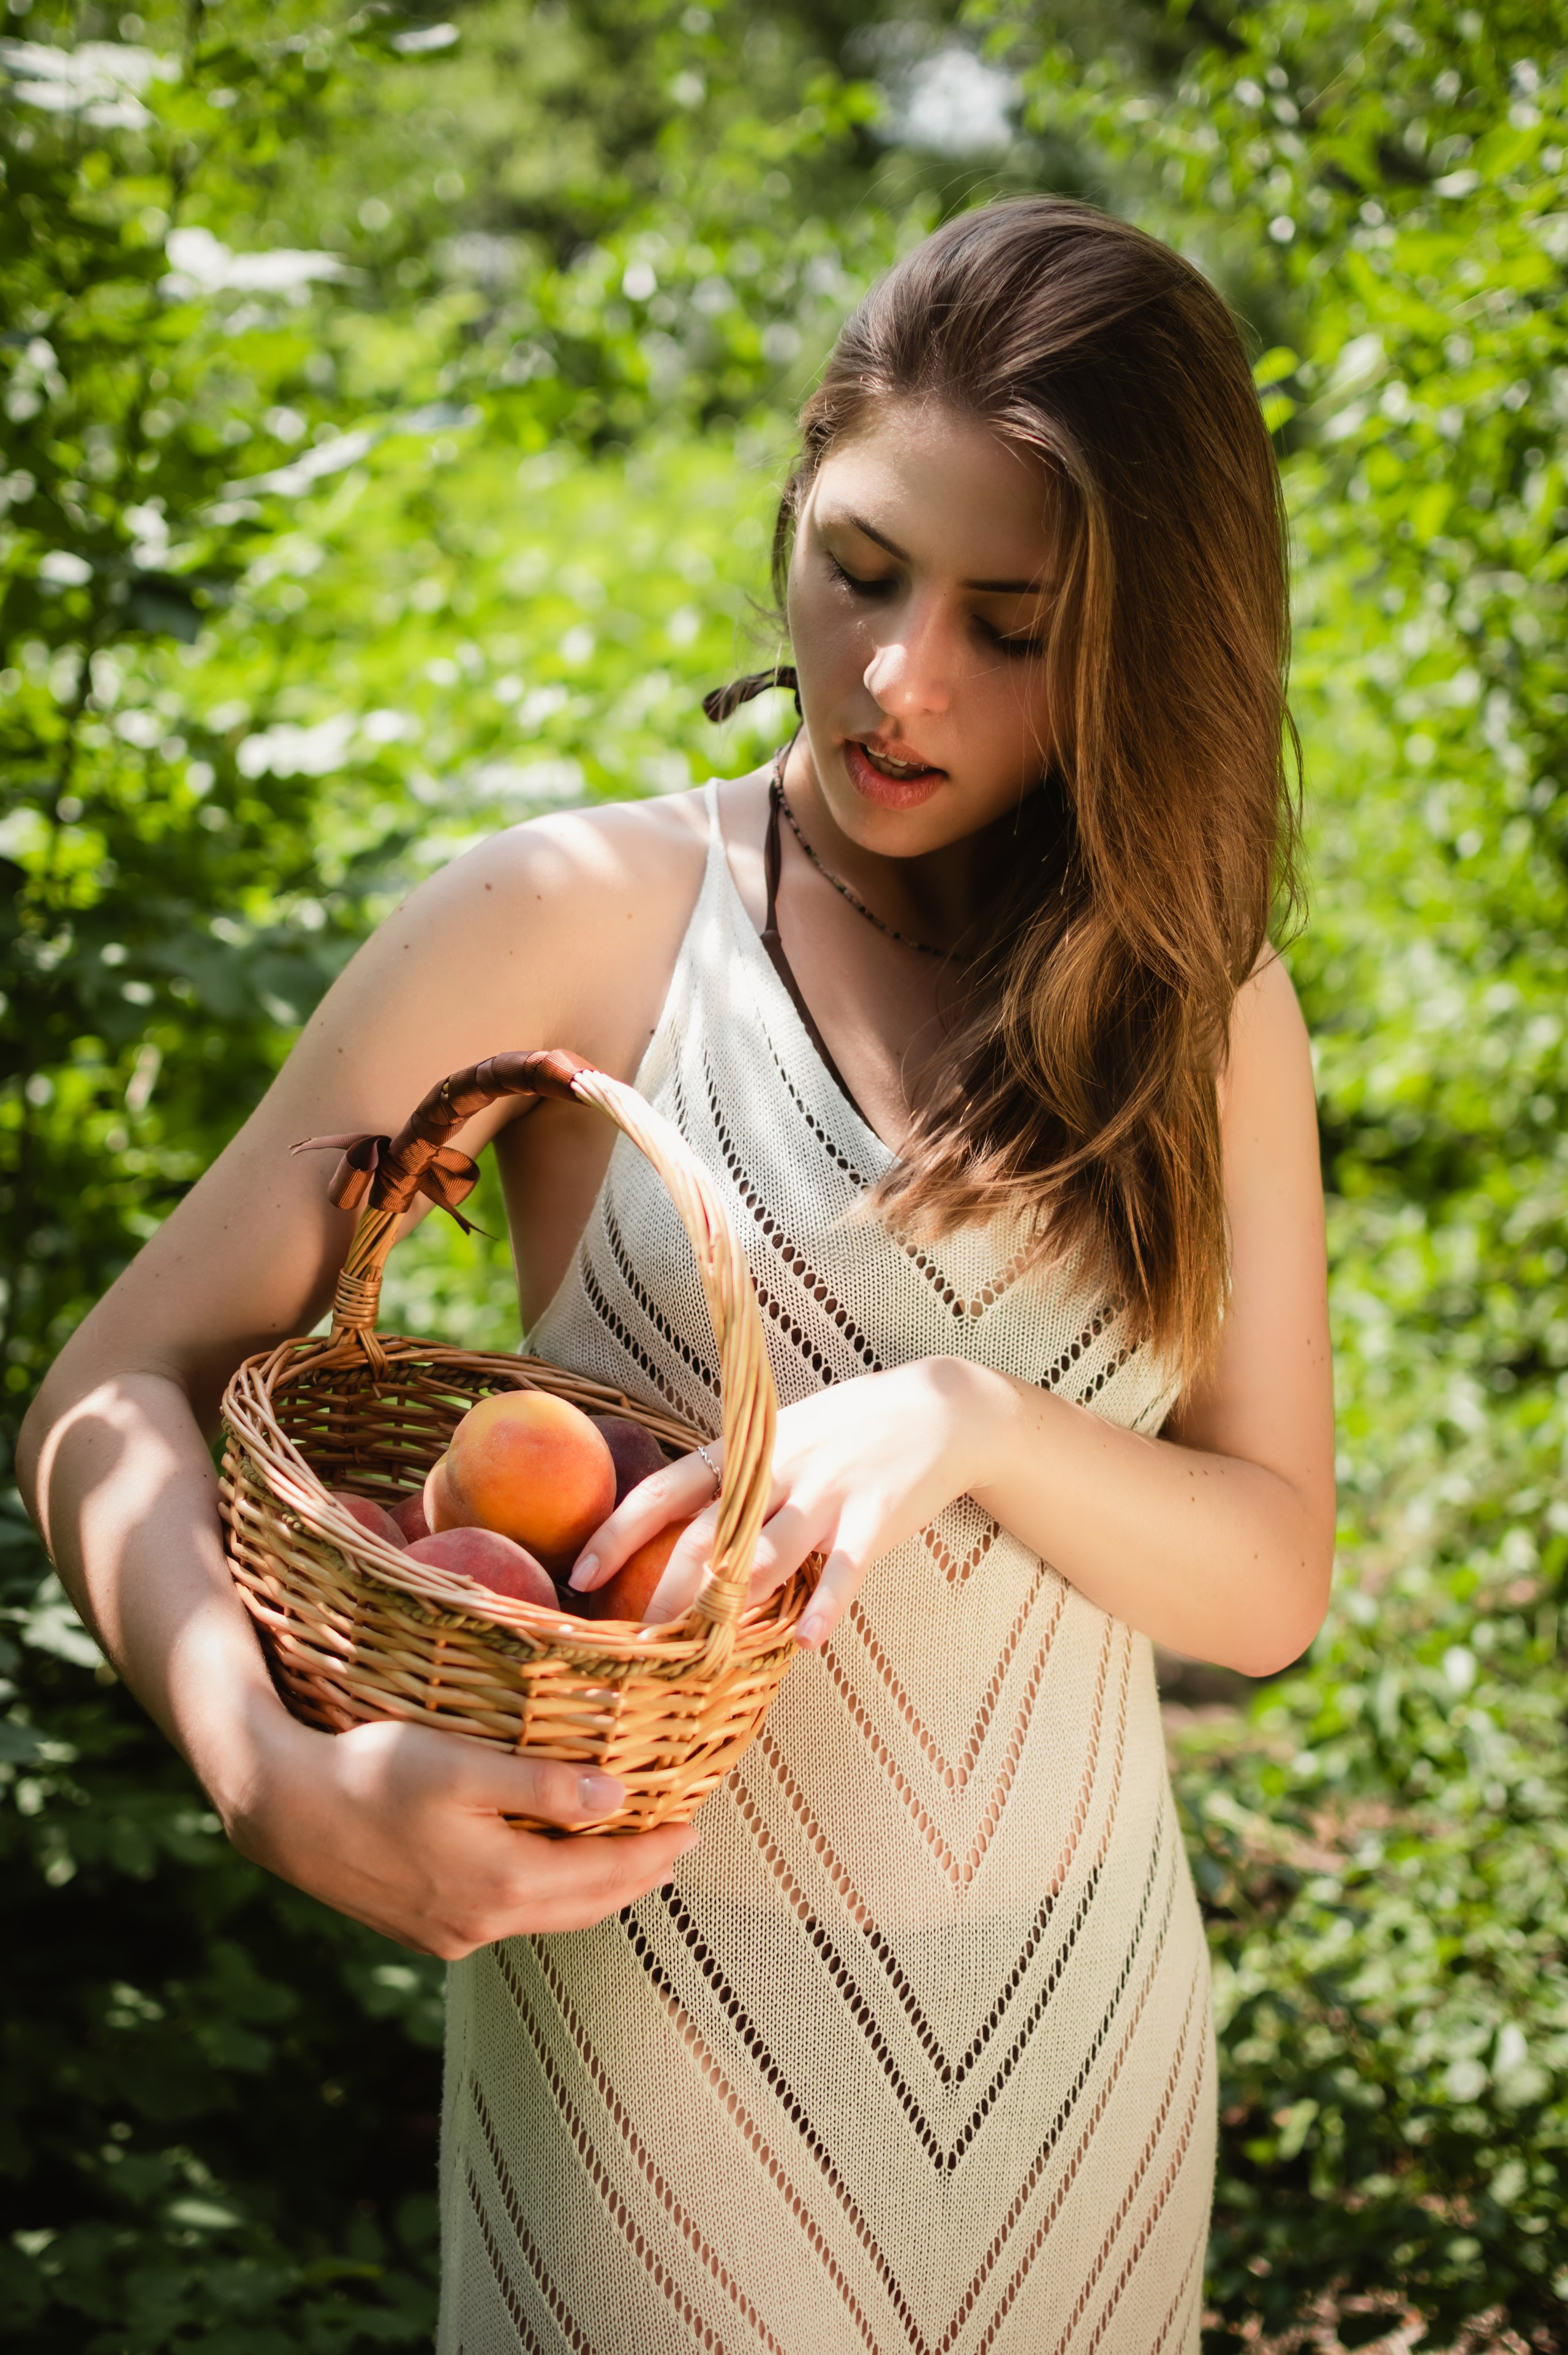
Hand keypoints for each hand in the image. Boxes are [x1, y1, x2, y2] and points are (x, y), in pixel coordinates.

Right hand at [226, 1698, 699, 1959]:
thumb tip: (616, 1795)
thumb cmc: (372, 1771)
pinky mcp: (424, 1931)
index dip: (654, 1849)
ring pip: (546, 1917)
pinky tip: (549, 1873)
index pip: (605, 1872)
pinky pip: (508, 1919)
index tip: (693, 1825)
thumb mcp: (463, 1765)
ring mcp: (451, 1935)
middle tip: (675, 1849)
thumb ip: (542, 1783)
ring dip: (592, 1891)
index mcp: (502, 1883)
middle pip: (583, 1905)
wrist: (284, 1812)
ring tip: (627, 1862)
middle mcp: (482, 1923)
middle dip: (635, 1877)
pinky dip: (545, 1896)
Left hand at [568, 1357, 997, 1648]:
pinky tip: (806, 1642)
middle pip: (706, 1534)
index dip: (618, 1532)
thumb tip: (676, 1543)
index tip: (578, 1575)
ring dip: (734, 1602)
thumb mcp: (779, 1442)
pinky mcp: (877, 1513)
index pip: (665, 1490)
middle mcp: (776, 1467)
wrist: (939, 1407)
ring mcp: (827, 1490)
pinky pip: (846, 1566)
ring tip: (704, 1652)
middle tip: (636, 1643)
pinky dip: (825, 1604)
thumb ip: (733, 1486)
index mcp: (744, 1449)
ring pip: (768, 1550)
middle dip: (667, 1590)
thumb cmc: (846, 1433)